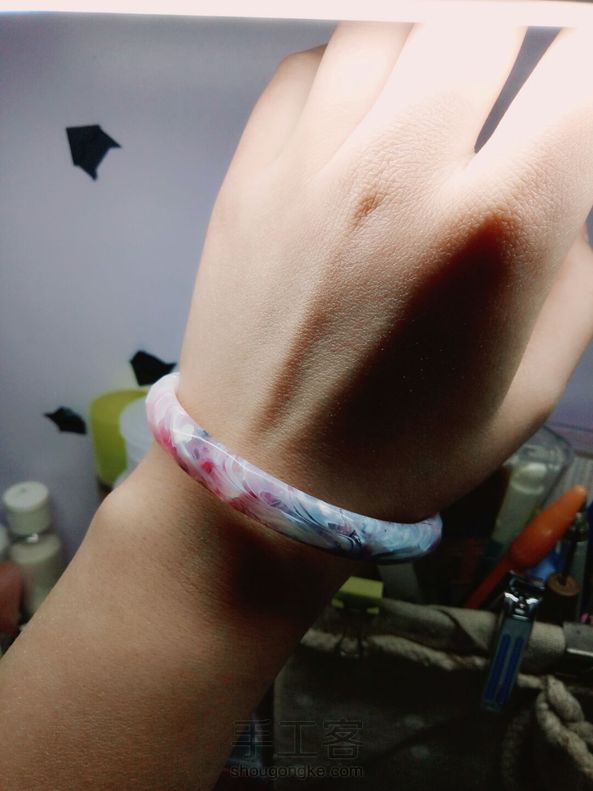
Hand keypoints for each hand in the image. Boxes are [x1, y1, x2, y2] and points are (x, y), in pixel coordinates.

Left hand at [179, 21, 592, 522]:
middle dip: (512, 48)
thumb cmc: (405, 452)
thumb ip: (574, 275)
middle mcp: (401, 173)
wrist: (269, 483)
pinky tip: (359, 125)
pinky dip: (348, 75)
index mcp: (494, 230)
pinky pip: (309, 67)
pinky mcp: (250, 175)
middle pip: (479, 20)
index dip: (586, 66)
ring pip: (390, 26)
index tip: (573, 93)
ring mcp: (313, 166)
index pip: (577, 70)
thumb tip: (565, 201)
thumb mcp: (530, 386)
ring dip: (429, 54)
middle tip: (508, 98)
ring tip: (433, 107)